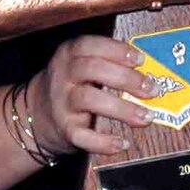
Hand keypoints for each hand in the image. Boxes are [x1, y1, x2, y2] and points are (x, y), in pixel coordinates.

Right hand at [26, 37, 160, 158]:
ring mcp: (62, 103)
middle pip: (92, 69)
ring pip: (89, 100)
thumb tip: (149, 72)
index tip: (141, 60)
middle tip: (152, 90)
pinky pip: (83, 136)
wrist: (37, 114)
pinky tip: (122, 144)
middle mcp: (63, 75)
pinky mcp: (64, 129)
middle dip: (126, 79)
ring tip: (146, 117)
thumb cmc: (73, 85)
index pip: (90, 45)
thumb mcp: (82, 65)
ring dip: (122, 109)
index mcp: (69, 54)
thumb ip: (109, 63)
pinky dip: (104, 142)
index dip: (117, 51)